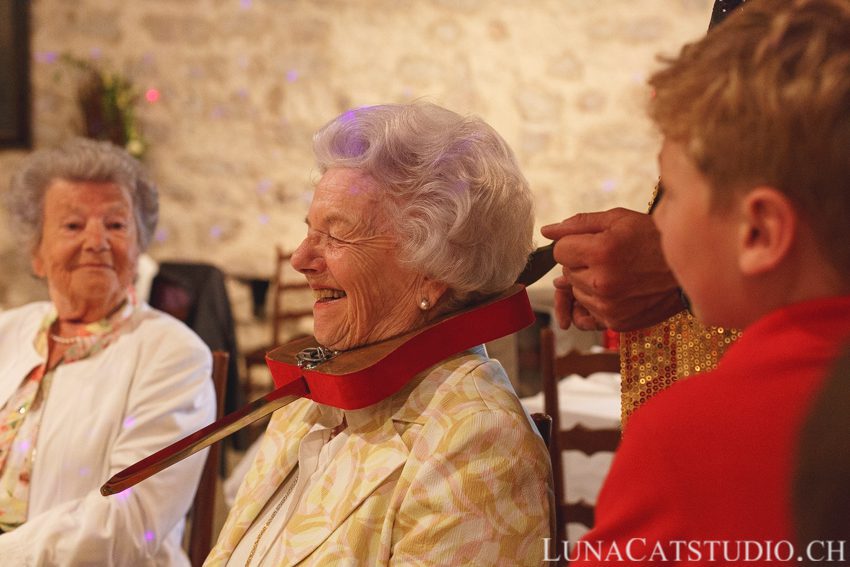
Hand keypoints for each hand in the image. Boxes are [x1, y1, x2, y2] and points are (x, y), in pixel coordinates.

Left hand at [541, 208, 682, 330]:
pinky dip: (597, 302)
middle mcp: (601, 283)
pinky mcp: (616, 322)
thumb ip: (578, 224)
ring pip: (576, 293)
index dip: (574, 244)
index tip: (593, 243)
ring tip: (617, 273)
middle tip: (609, 257)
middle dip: (581, 263)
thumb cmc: (654, 238)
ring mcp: (608, 306)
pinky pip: (588, 314)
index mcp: (600, 252)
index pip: (560, 251)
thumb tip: (546, 231)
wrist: (690, 269)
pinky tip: (615, 291)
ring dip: (588, 283)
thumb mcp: (618, 219)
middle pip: (566, 273)